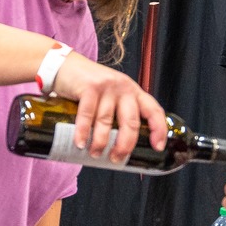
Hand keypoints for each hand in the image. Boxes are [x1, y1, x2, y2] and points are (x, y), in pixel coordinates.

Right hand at [51, 52, 168, 160]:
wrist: (66, 66)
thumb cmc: (89, 86)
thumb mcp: (112, 95)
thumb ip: (118, 112)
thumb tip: (118, 145)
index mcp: (134, 92)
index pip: (154, 111)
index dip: (158, 130)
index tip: (156, 147)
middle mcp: (124, 88)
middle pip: (131, 122)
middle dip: (124, 145)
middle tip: (116, 158)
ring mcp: (107, 87)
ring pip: (107, 121)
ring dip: (100, 142)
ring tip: (95, 153)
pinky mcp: (89, 87)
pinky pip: (87, 115)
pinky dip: (83, 132)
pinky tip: (80, 142)